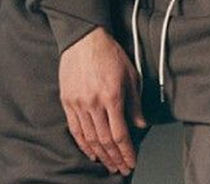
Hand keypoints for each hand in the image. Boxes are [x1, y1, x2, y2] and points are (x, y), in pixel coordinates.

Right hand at [58, 26, 146, 175]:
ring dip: (101, 155)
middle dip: (115, 157)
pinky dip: (83, 145)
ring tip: (109, 165)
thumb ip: (135, 101)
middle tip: (121, 169)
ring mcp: (79, 104)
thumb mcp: (130, 74)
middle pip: (105, 140)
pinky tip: (91, 153)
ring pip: (90, 138)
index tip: (132, 161)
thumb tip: (141, 123)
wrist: (84, 40)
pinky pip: (75, 130)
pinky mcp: (68, 103)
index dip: (127, 151)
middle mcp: (94, 103)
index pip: (120, 132)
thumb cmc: (110, 53)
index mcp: (112, 95)